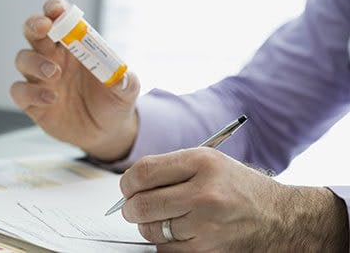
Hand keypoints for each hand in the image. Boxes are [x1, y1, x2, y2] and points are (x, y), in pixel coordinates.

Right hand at [11, 0, 139, 160]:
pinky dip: (31, 92)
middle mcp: (54, 58)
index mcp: (76, 46)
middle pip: (34, 32)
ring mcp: (41, 80)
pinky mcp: (33, 102)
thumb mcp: (127, 90)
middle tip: (44, 28)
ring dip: (35, 62)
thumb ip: (126, 80)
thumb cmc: (114, 102)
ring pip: (23, 59)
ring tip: (54, 73)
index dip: (55, 10)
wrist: (106, 132)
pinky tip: (51, 98)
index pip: (60, 20)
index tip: (57, 10)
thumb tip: (121, 77)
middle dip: (35, 25)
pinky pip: (20, 91)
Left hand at [120, 148, 348, 251]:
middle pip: (141, 204)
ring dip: (148, 225)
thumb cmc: (239, 188)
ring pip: (151, 229)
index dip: (127, 183)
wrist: (280, 218)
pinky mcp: (207, 250)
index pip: (143, 172)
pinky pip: (165, 249)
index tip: (128, 188)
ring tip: (161, 218)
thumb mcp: (210, 162)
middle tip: (134, 207)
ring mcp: (206, 225)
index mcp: (202, 163)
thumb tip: (131, 184)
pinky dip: (164, 242)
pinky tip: (179, 231)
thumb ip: (170, 168)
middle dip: (130, 207)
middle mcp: (204, 193)